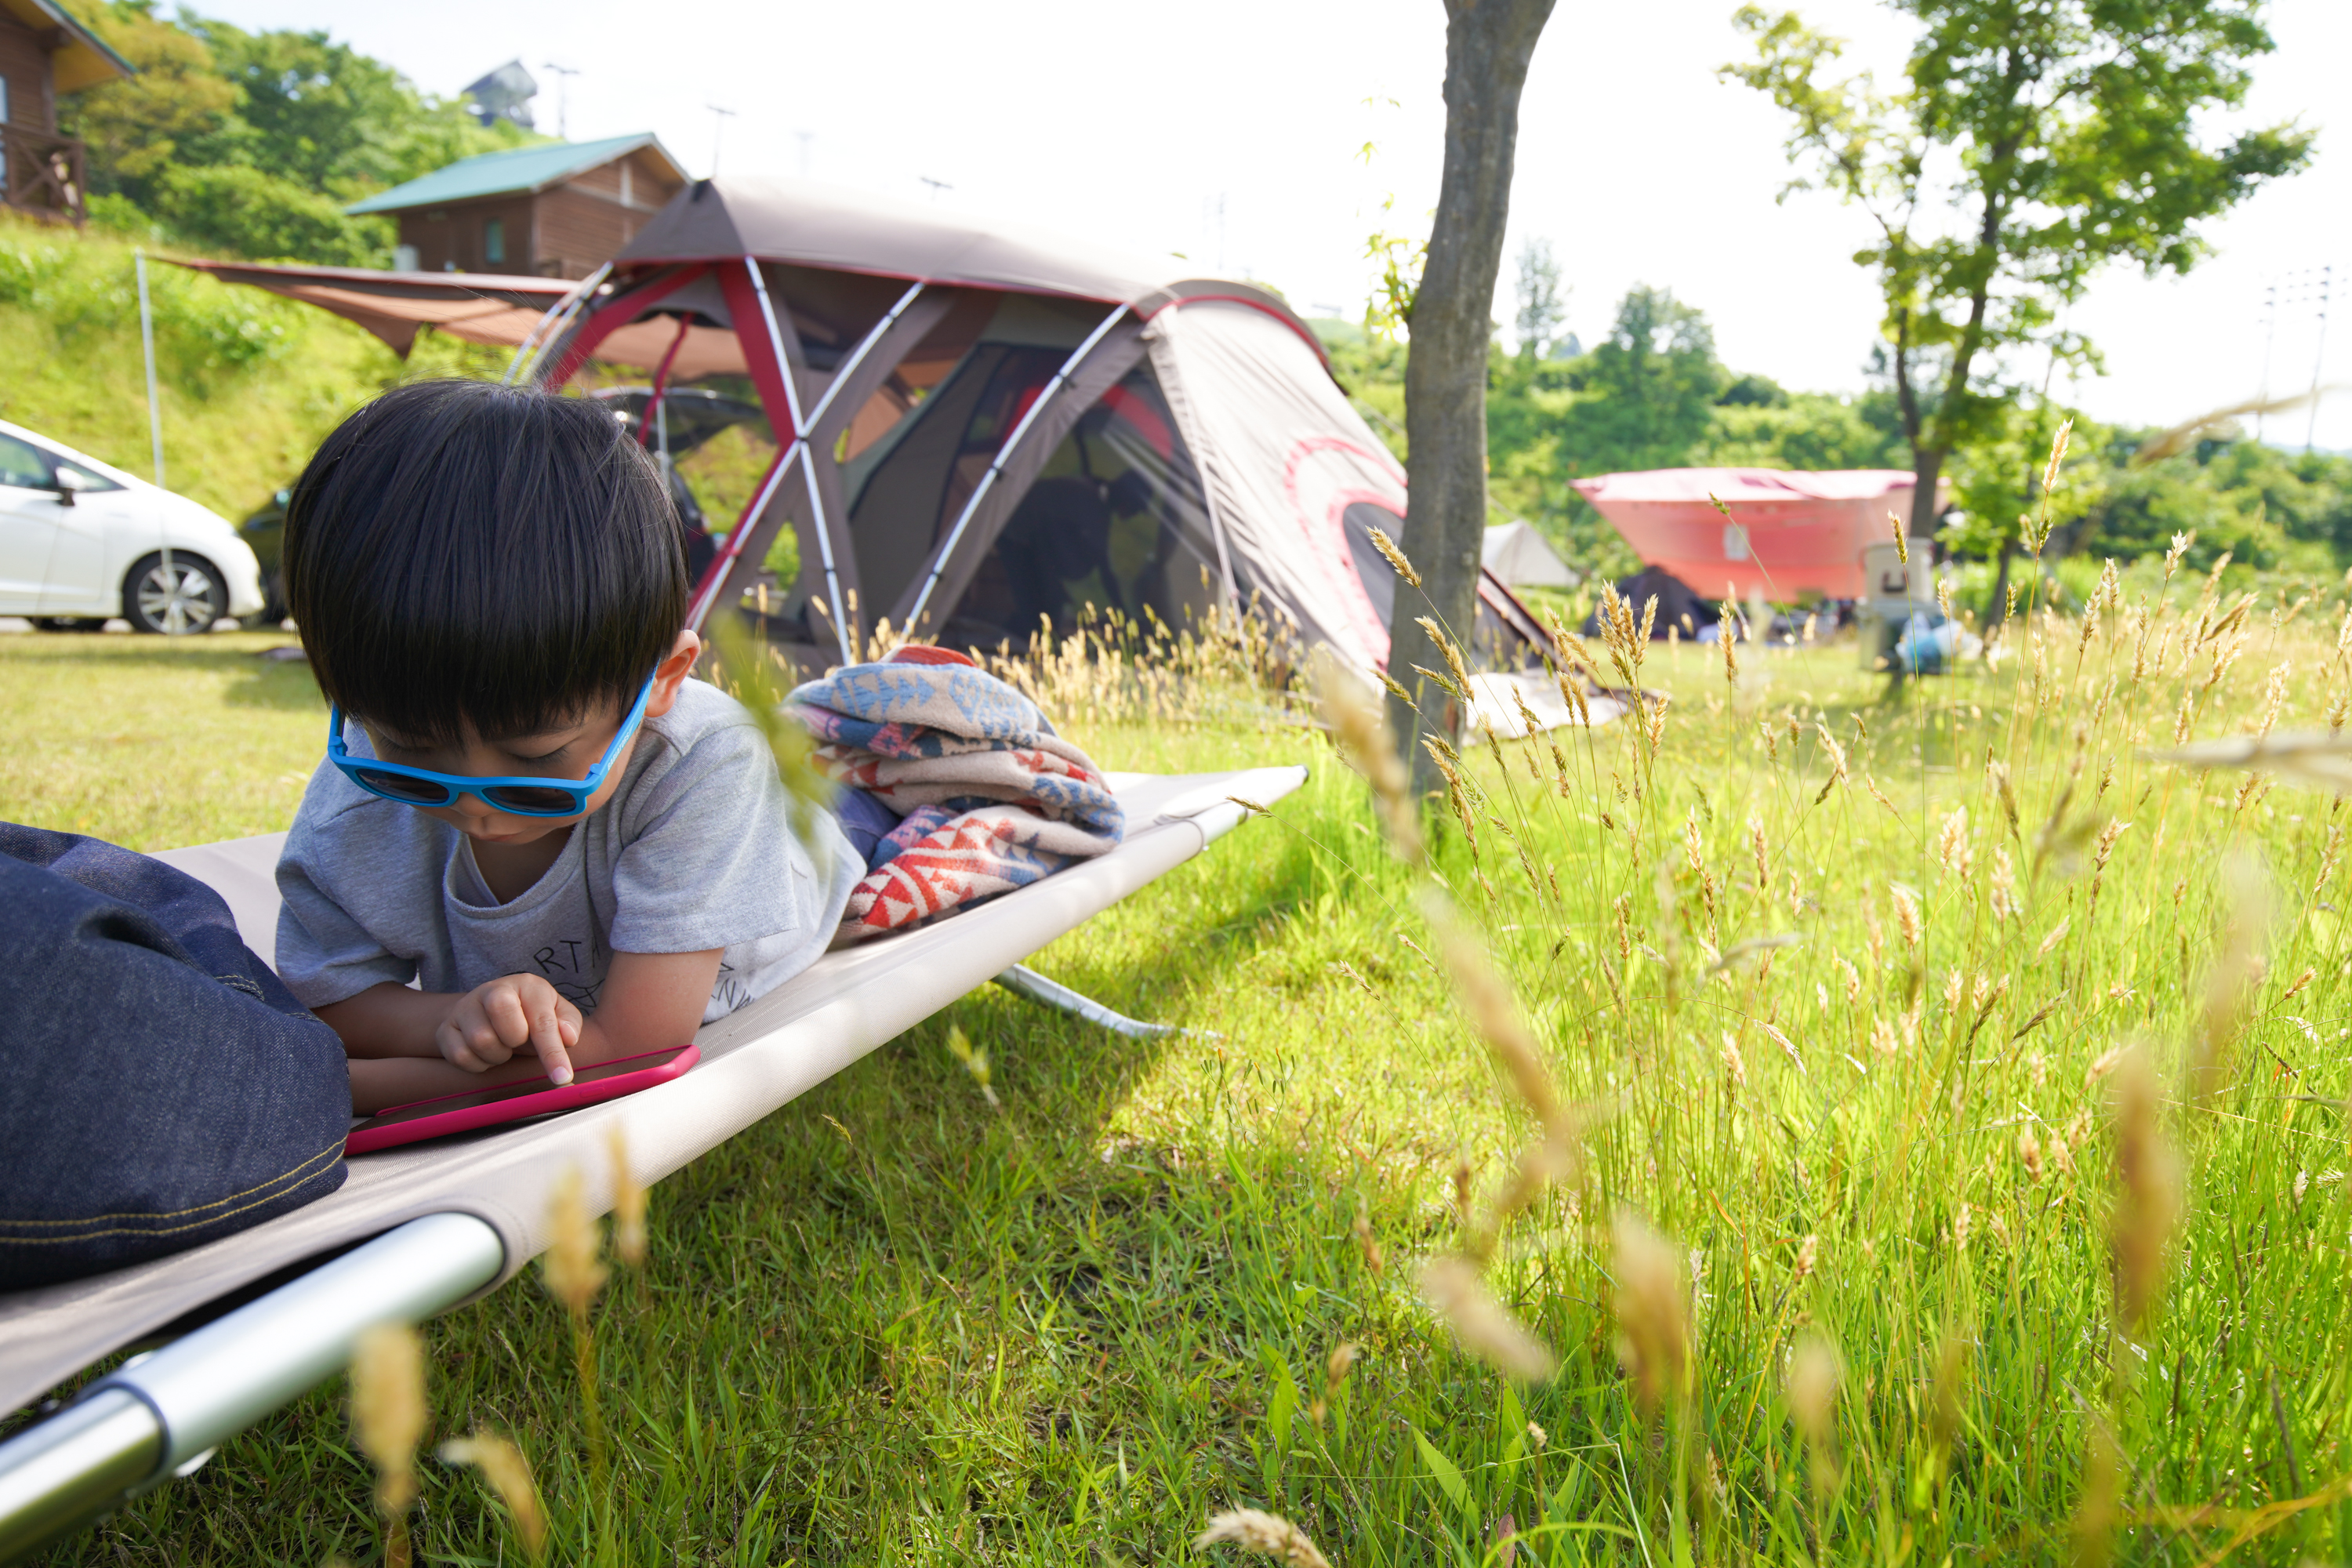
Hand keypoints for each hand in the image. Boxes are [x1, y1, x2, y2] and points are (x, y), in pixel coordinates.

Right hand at [437, 974, 582, 1083]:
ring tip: (503, 1046)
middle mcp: (492, 990)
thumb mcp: (556, 1013)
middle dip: (516, 1041)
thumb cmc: (529, 1014)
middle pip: (504, 1024)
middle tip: (518, 1042)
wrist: (487, 1010)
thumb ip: (568, 1023)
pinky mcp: (445, 1028)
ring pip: (481, 1042)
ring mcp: (465, 1008)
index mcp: (526, 985)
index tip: (562, 1076)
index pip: (541, 1020)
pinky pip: (460, 1056)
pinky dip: (478, 1064)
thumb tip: (569, 1037)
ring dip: (498, 1056)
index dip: (553, 1051)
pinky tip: (486, 1054)